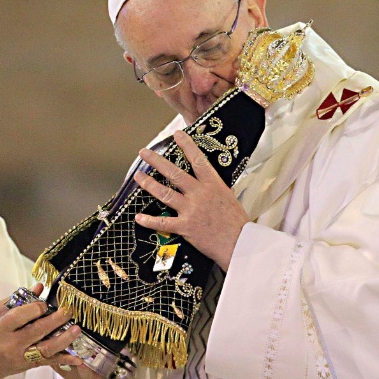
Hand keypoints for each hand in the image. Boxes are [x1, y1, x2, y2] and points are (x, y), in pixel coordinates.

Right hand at [0, 284, 82, 378]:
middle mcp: (12, 344)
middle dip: (56, 320)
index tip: (45, 303)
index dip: (35, 308)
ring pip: (46, 349)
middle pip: (37, 331)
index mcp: (1, 328)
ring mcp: (22, 357)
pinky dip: (65, 360)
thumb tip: (39, 287)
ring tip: (76, 329)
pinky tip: (78, 359)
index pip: (19, 316)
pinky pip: (49, 362)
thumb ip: (17, 299)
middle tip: (69, 310)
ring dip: (64, 339)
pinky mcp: (30, 365)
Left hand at [134, 130, 249, 271]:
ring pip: (165, 194)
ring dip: (149, 184)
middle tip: (144, 152)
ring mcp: (191, 210)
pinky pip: (163, 223)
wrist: (241, 244)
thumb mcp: (229, 198)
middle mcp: (200, 194)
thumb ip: (215, 188)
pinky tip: (138, 217)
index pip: (198, 160)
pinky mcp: (185, 227)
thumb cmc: (237, 222)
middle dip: (157, 161)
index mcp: (213, 184)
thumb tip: (209, 183)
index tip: (177, 134)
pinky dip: (149, 220)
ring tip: (138, 176)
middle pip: (174, 173)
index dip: (186, 146)